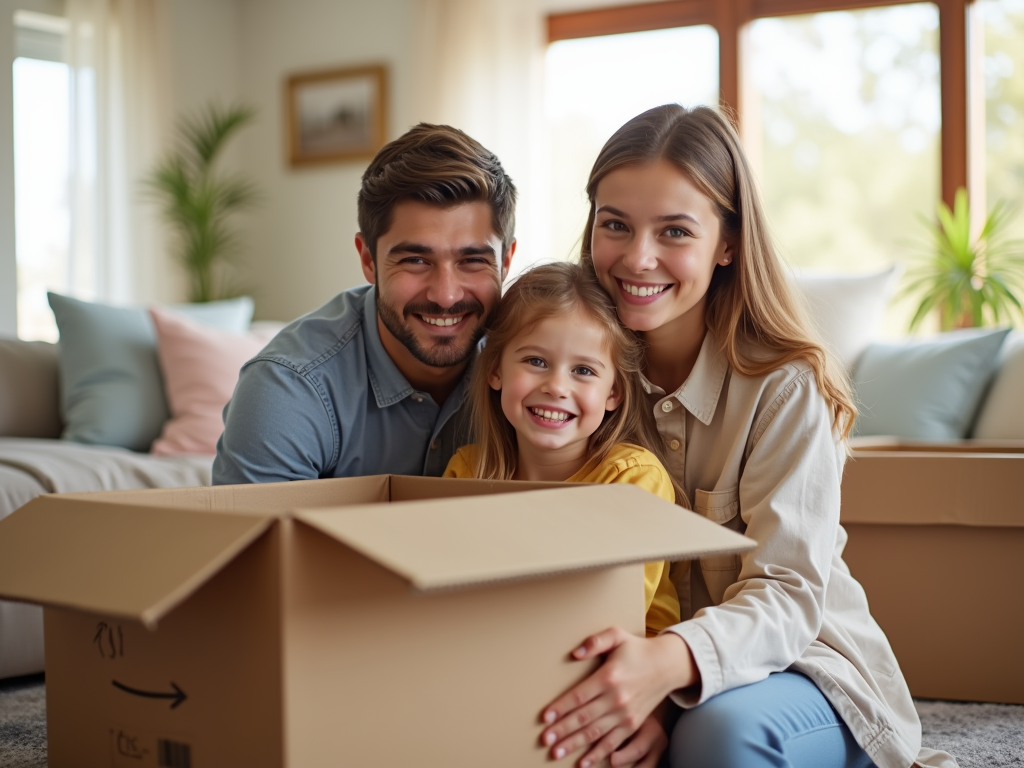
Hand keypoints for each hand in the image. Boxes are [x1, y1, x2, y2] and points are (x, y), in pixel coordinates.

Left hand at [539, 628, 695, 766]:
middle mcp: (616, 698)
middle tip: (545, 740)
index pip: (579, 695)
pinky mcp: (632, 724)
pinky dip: (598, 754)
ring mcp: (625, 714)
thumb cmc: (637, 649)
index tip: (545, 717)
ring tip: (556, 752)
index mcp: (608, 676)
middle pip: (584, 718)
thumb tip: (575, 653)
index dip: (561, 707)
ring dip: (574, 744)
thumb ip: (595, 641)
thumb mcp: (617, 635)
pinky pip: (613, 742)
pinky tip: (584, 763)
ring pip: (595, 733)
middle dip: (562, 730)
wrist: (668, 665)